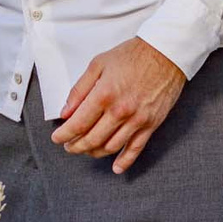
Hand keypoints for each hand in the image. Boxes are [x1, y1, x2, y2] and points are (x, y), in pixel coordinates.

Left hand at [51, 37, 185, 173]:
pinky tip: (116, 168)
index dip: (64, 135)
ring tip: (86, 150)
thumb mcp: (98, 64)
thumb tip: (66, 112)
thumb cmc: (132, 55)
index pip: (78, 124)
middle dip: (76, 146)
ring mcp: (137, 120)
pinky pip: (136, 148)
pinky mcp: (151, 124)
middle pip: (92, 139)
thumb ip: (80, 90)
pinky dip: (124, 161)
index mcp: (103, 95)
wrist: (165, 53)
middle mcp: (119, 111)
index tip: (57, 138)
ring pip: (110, 147)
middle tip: (69, 146)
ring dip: (94, 153)